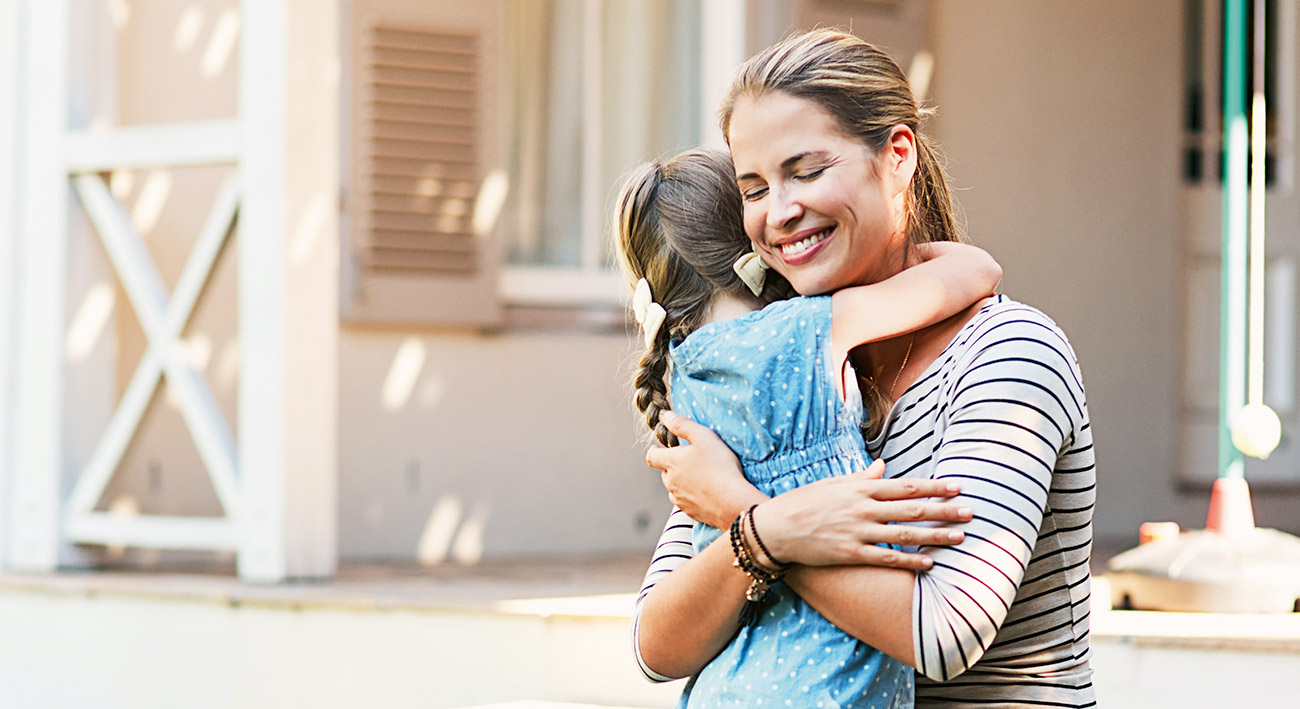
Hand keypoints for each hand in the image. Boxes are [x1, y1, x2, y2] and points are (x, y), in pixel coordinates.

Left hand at [644, 410, 767, 528]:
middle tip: (691, 461)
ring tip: (702, 478)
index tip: (660, 448)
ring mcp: (680, 499)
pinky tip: (708, 493)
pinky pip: (687, 503)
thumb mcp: (703, 437)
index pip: (651, 457)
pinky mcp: (691, 513)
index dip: (655, 451)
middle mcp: (671, 482)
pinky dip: (693, 497)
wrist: (732, 501)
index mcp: (671, 463)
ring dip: (682, 483)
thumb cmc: (719, 466)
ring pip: (675, 489)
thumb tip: (665, 416)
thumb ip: (683, 425)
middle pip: (665, 473)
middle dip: (673, 467)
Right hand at [752, 460, 972, 569]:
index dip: (934, 487)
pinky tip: (930, 563)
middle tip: (970, 511)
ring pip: (905, 533)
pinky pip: (887, 558)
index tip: (957, 487)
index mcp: (860, 487)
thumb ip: (862, 477)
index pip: (906, 485)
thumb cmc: (804, 502)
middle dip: (944, 510)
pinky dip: (910, 560)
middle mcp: (863, 508)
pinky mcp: (851, 553)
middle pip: (912, 508)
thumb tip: (883, 466)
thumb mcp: (833, 483)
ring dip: (935, 535)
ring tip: (960, 537)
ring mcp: (858, 531)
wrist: (775, 527)